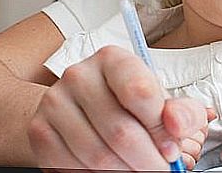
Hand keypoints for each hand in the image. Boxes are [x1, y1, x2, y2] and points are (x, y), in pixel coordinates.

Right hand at [28, 46, 209, 170]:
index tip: (172, 148)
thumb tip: (178, 123)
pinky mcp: (40, 131)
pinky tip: (115, 171)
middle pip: (120, 131)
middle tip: (161, 169)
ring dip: (126, 172)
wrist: (81, 106)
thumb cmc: (127, 102)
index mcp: (113, 60)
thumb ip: (181, 111)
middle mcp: (79, 76)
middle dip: (148, 160)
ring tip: (140, 170)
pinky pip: (71, 167)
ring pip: (97, 155)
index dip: (162, 128)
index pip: (140, 92)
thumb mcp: (161, 100)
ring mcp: (55, 103)